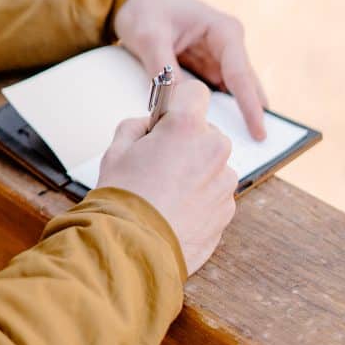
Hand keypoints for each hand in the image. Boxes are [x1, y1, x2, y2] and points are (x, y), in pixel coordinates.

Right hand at [97, 79, 237, 274]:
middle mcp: (213, 149)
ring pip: (213, 164)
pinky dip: (201, 198)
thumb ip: (137, 126)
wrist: (132, 252)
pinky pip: (216, 193)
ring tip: (167, 193)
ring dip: (196, 172)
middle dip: (188, 142)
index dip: (179, 103)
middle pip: (206, 132)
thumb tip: (149, 125)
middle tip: (160, 162)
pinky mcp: (228, 210)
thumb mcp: (116, 151)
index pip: (195, 92)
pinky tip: (176, 211)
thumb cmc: (122, 201)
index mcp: (187, 127)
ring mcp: (224, 181)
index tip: (169, 117)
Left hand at [114, 0, 268, 140]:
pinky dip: (214, 112)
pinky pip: (214, 95)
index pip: (241, 74)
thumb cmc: (146, 8)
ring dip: (233, 117)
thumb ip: (164, 69)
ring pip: (232, 95)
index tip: (259, 131)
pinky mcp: (206, 69)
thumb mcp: (149, 37)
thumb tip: (177, 104)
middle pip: (244, 87)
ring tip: (240, 148)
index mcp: (224, 32)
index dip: (249, 105)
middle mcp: (228, 46)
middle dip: (250, 115)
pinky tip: (213, 133)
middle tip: (257, 149)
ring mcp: (218, 59)